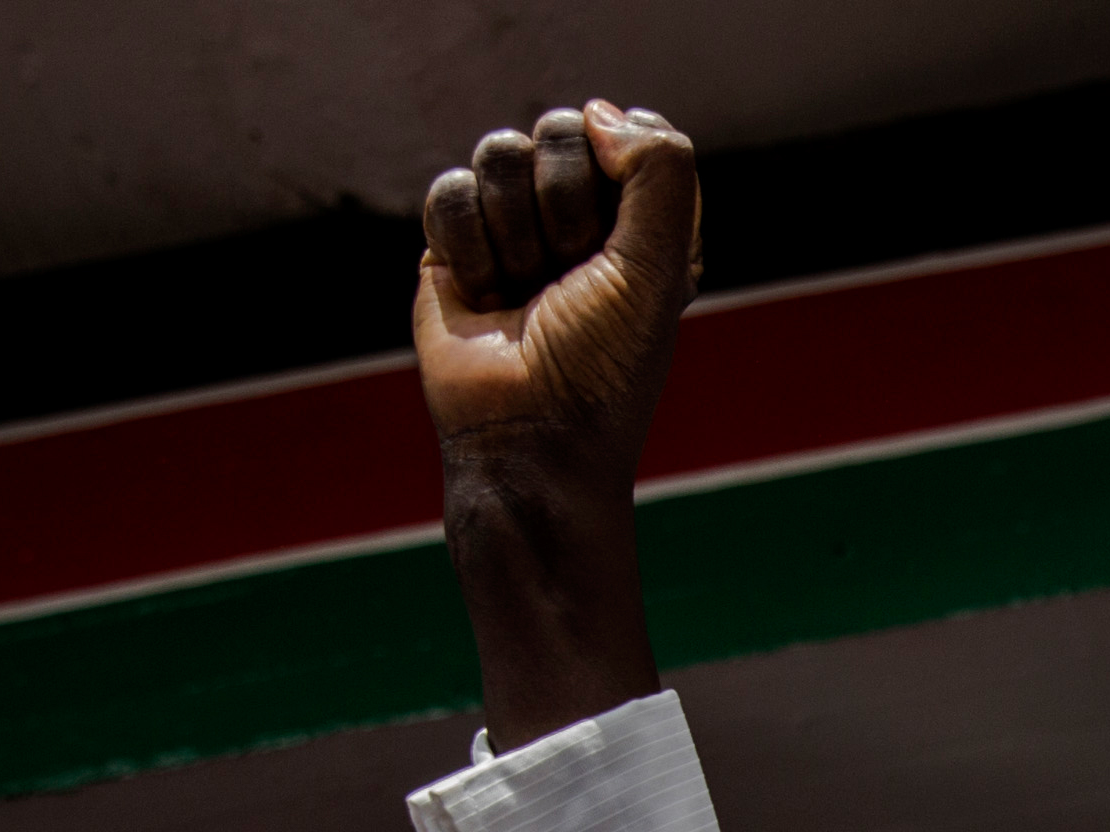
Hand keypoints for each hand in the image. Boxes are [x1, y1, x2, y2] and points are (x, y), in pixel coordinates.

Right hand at [418, 104, 698, 473]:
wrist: (529, 438)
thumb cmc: (604, 365)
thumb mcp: (659, 265)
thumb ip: (659, 169)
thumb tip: (596, 114)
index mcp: (636, 216)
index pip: (621, 130)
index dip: (616, 176)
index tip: (617, 244)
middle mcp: (575, 215)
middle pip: (556, 132)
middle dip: (563, 208)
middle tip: (569, 278)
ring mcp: (512, 226)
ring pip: (499, 154)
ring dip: (516, 235)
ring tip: (526, 295)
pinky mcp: (453, 246)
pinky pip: (450, 191)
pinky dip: (469, 248)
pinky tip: (485, 298)